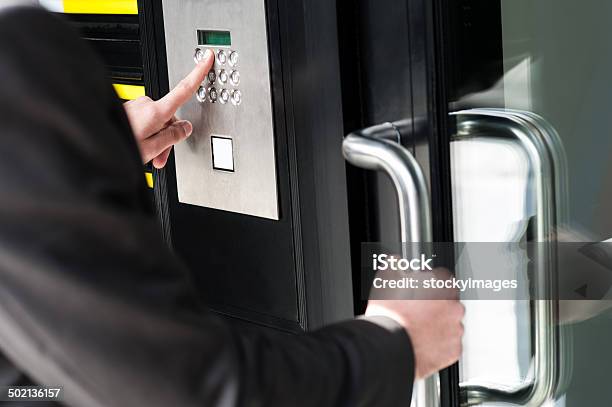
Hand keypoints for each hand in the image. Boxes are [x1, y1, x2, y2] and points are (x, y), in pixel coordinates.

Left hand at [124, 49, 213, 167]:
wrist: (100, 144)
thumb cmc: (121, 145)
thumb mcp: (153, 148)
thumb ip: (173, 136)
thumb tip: (185, 128)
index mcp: (156, 111)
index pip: (184, 89)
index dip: (198, 73)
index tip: (206, 58)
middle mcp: (146, 104)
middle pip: (170, 118)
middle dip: (169, 137)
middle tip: (161, 156)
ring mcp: (136, 107)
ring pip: (157, 123)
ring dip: (156, 139)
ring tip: (148, 155)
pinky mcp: (129, 111)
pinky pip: (145, 123)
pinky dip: (146, 136)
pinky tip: (139, 147)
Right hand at [365, 268, 464, 378]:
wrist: (389, 348)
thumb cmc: (390, 315)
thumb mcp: (386, 280)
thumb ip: (395, 266)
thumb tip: (396, 262)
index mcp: (442, 286)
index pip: (444, 278)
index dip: (430, 283)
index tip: (421, 289)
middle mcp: (454, 307)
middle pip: (449, 302)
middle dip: (436, 306)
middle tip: (417, 311)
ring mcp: (456, 330)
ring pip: (450, 325)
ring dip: (438, 325)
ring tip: (417, 330)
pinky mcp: (453, 351)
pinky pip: (449, 345)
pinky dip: (439, 345)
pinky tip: (422, 343)